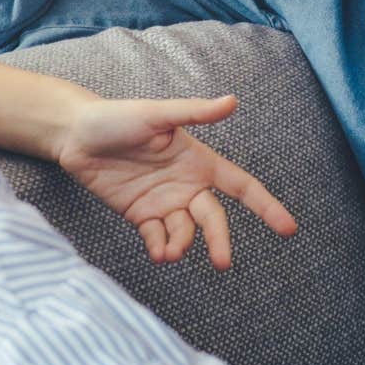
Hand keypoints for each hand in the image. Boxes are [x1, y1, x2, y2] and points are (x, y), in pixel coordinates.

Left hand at [54, 94, 296, 268]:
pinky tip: (157, 252)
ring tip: (168, 253)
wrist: (74, 136)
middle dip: (219, 241)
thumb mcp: (157, 115)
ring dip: (181, 246)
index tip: (289, 229)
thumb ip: (194, 113)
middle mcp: (186, 185)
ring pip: (185, 234)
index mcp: (198, 161)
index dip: (266, 207)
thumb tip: (232, 101)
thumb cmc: (117, 117)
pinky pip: (158, 239)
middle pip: (214, 219)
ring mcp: (163, 202)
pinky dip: (160, 249)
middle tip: (222, 263)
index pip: (241, 186)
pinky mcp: (140, 216)